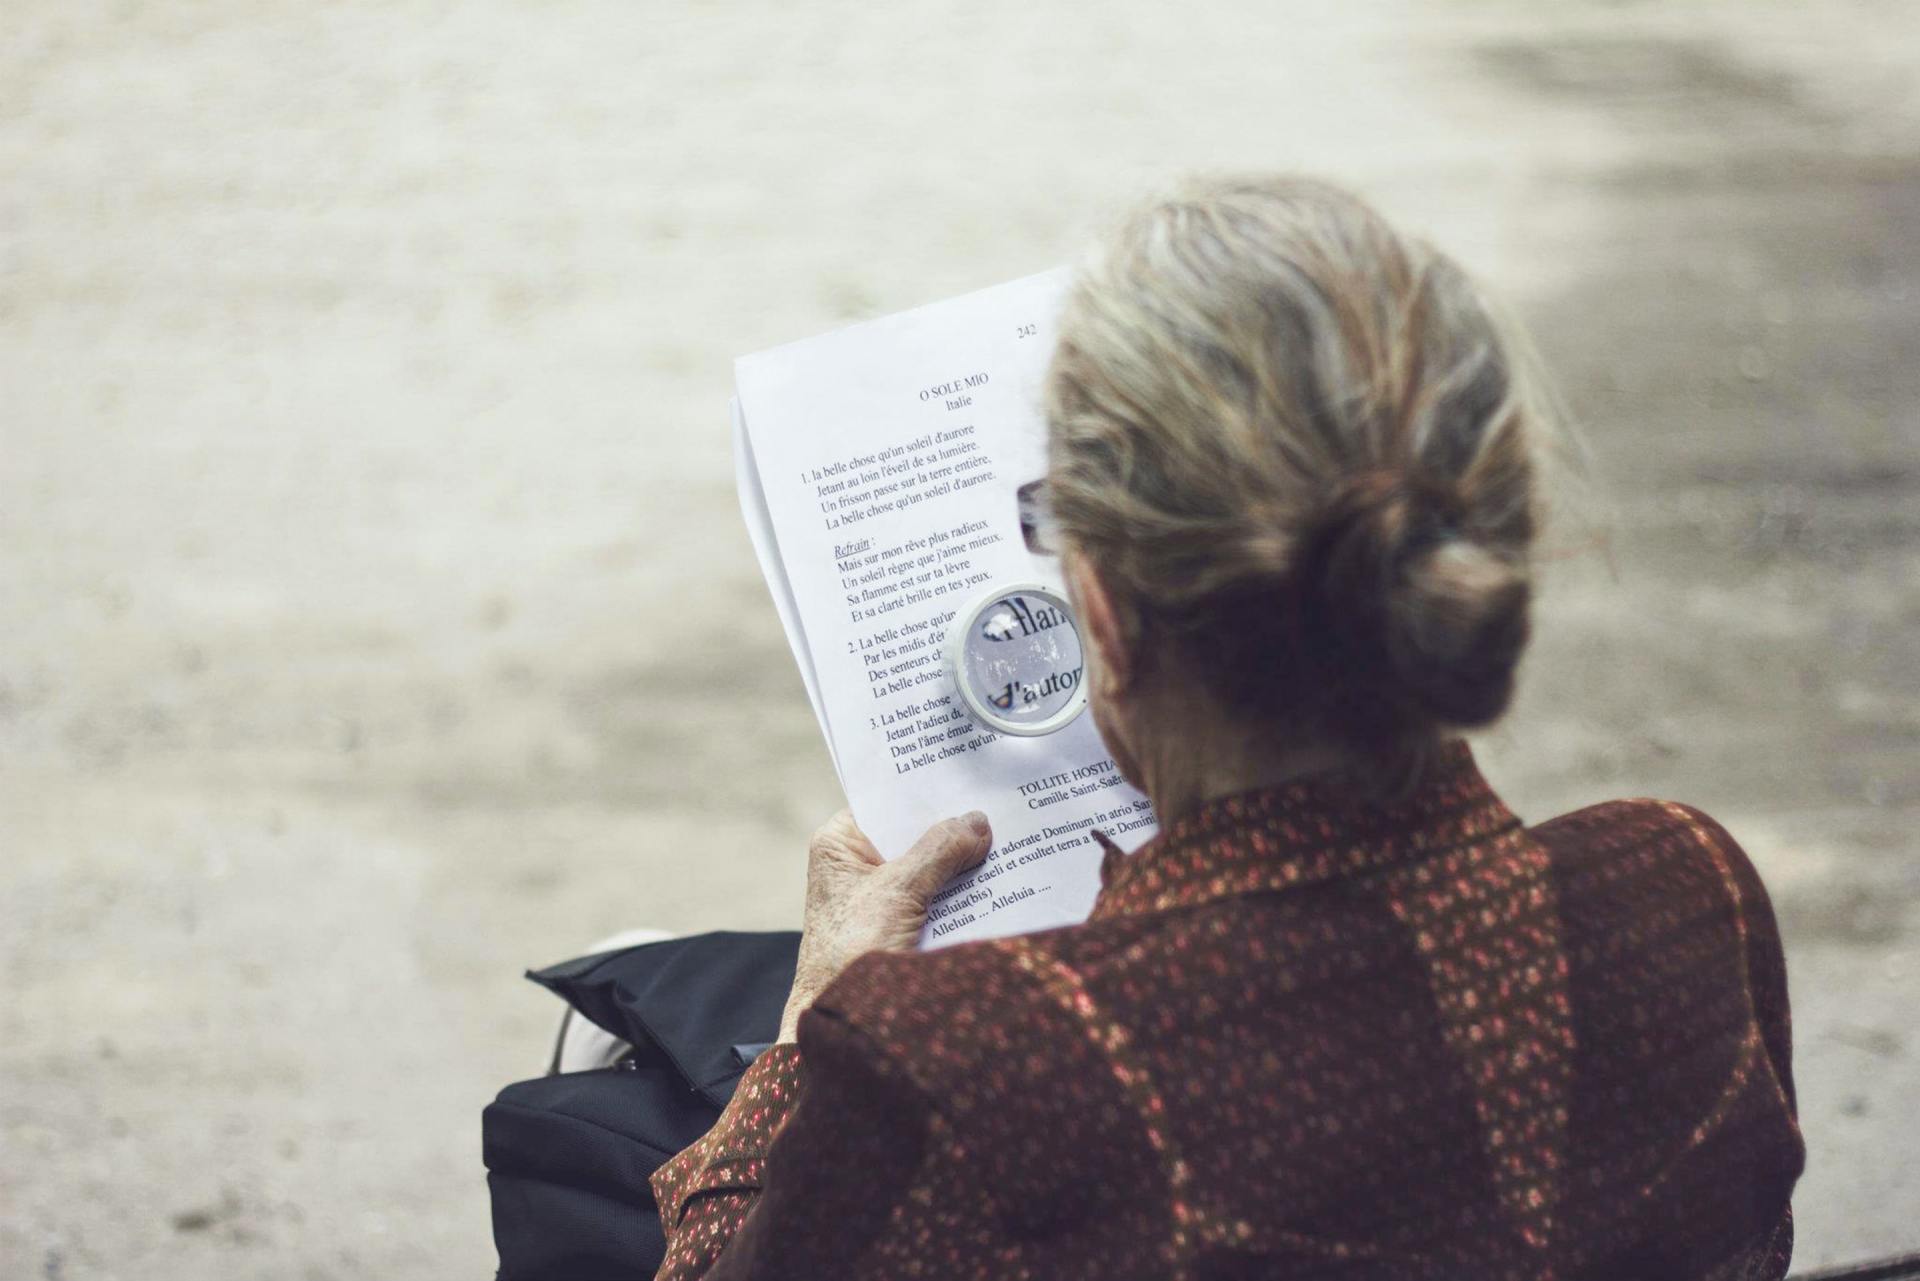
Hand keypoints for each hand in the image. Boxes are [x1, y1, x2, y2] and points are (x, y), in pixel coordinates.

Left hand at [778, 809, 991, 1041]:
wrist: (843, 1028)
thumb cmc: (851, 956)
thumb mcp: (898, 892)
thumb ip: (938, 851)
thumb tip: (977, 822)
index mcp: (841, 844)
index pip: (887, 801)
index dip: (926, 789)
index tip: (970, 774)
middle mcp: (859, 864)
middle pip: (914, 833)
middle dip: (955, 828)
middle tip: (1002, 807)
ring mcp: (883, 896)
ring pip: (932, 867)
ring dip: (966, 862)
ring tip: (1013, 839)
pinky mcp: (903, 925)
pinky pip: (939, 898)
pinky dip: (966, 892)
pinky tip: (1002, 881)